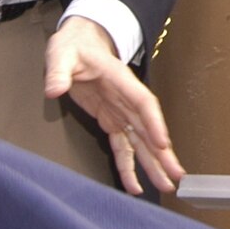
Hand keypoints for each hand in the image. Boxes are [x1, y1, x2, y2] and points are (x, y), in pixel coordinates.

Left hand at [45, 16, 184, 195]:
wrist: (79, 44)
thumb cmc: (74, 47)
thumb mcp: (62, 55)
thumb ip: (59, 72)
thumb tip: (54, 88)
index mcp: (120, 80)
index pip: (143, 103)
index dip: (155, 124)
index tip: (163, 143)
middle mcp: (126, 99)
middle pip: (149, 129)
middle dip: (162, 153)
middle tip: (175, 175)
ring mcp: (120, 112)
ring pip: (141, 141)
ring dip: (153, 163)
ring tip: (165, 185)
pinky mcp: (111, 120)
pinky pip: (123, 147)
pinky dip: (129, 166)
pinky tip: (135, 185)